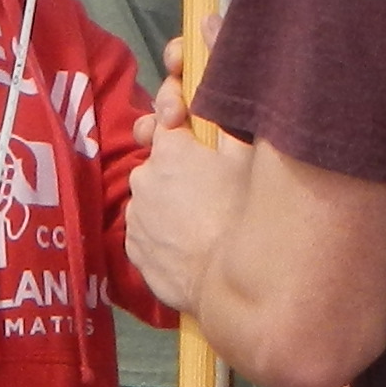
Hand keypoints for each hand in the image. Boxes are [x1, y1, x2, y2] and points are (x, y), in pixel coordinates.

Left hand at [127, 90, 244, 312]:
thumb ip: (235, 124)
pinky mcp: (133, 250)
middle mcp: (143, 177)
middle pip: (159, 159)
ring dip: (170, 199)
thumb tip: (230, 96)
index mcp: (170, 149)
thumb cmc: (246, 219)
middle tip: (209, 182)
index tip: (190, 118)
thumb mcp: (252, 162)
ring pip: (152, 196)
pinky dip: (162, 230)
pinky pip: (146, 229)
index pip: (166, 113)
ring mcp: (135, 216)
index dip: (180, 113)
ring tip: (201, 218)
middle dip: (178, 164)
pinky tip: (188, 241)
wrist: (230, 290)